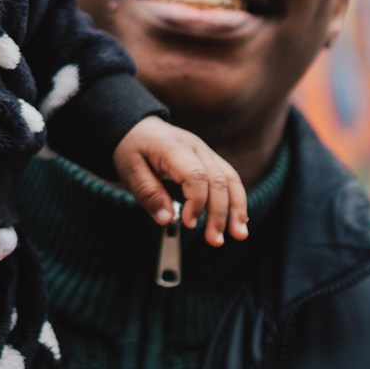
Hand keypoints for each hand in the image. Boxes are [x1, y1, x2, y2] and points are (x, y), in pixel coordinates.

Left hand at [112, 115, 248, 246]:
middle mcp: (196, 148)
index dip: (197, 202)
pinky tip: (239, 221)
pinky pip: (230, 179)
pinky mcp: (211, 160)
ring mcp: (206, 152)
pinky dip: (236, 200)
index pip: (196, 175)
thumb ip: (148, 194)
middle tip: (215, 241)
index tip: (189, 224)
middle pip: (217, 180)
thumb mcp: (129, 169)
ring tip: (239, 235)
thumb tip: (167, 219)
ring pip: (230, 179)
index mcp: (174, 147)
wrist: (139, 128)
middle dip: (220, 213)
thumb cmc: (134, 148)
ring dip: (237, 209)